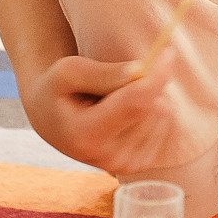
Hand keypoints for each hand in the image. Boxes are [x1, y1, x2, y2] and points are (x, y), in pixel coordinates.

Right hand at [22, 47, 209, 174]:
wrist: (48, 119)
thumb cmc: (57, 89)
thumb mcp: (68, 72)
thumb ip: (104, 74)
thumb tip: (142, 72)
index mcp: (86, 136)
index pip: (136, 103)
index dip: (156, 76)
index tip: (169, 51)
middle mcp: (108, 158)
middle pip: (153, 108)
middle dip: (146, 83)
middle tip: (118, 78)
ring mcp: (124, 165)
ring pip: (163, 116)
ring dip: (147, 96)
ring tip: (114, 97)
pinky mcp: (138, 164)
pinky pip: (164, 125)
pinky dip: (150, 110)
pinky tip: (124, 111)